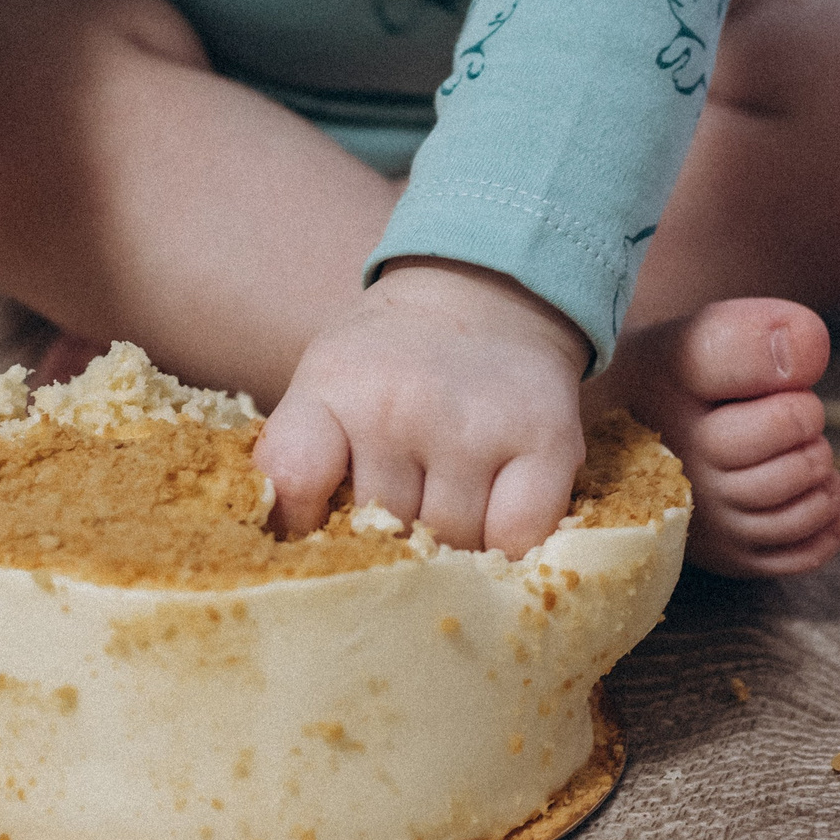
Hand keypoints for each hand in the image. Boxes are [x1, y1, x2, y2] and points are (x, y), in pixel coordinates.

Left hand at [254, 259, 589, 554]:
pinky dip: (507, 544)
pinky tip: (497, 515)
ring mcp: (476, 427)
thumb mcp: (326, 382)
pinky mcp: (547, 442)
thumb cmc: (392, 359)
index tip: (320, 529)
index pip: (293, 478)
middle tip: (401, 511)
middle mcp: (402, 406)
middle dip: (390, 537)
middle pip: (384, 531)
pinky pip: (518, 539)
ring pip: (452, 543)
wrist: (487, 291)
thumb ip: (299, 455)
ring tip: (450, 504)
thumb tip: (292, 548)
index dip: (301, 522)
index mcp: (335, 388)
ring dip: (451, 544)